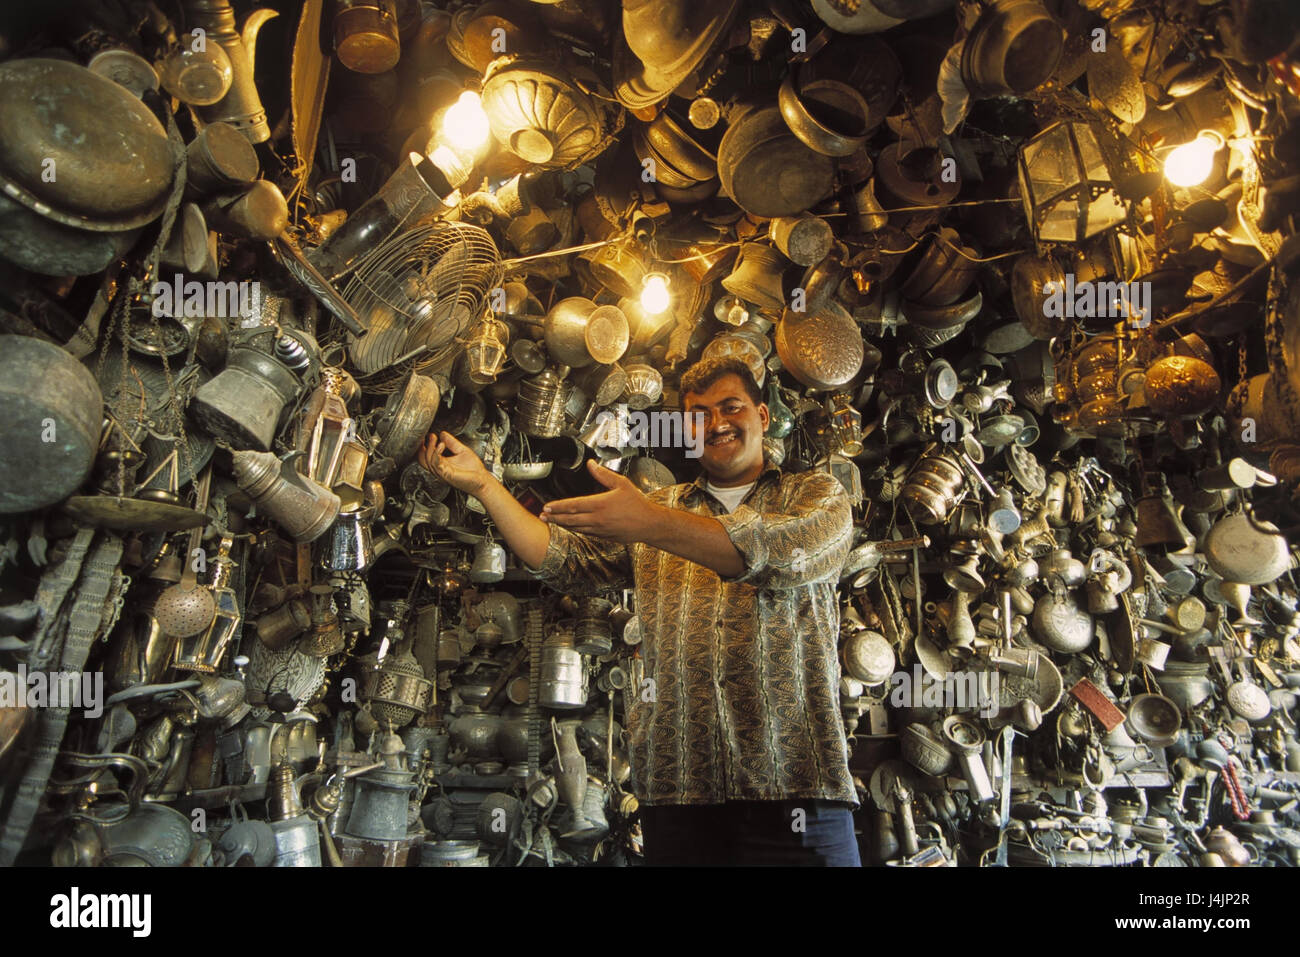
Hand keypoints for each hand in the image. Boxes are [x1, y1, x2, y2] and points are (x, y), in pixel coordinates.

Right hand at [418, 431, 489, 494]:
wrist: (482, 479)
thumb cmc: (473, 470)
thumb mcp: (461, 450)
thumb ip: (452, 442)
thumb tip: (443, 434)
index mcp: (442, 464)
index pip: (426, 456)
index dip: (423, 446)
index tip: (427, 435)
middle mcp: (440, 469)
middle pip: (423, 459)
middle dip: (424, 446)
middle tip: (430, 436)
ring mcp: (443, 472)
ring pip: (428, 460)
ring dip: (430, 447)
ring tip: (435, 438)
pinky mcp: (447, 474)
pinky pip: (436, 464)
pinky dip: (436, 453)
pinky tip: (441, 445)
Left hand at [540, 460, 661, 543]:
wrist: (648, 524)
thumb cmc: (637, 503)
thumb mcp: (621, 484)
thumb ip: (603, 475)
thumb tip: (591, 464)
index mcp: (600, 504)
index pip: (573, 505)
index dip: (558, 506)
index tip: (547, 506)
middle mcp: (597, 519)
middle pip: (570, 518)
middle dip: (554, 517)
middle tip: (543, 515)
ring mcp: (599, 530)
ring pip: (575, 527)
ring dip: (561, 524)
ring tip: (551, 521)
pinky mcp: (603, 536)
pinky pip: (584, 533)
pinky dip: (574, 529)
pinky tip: (569, 526)